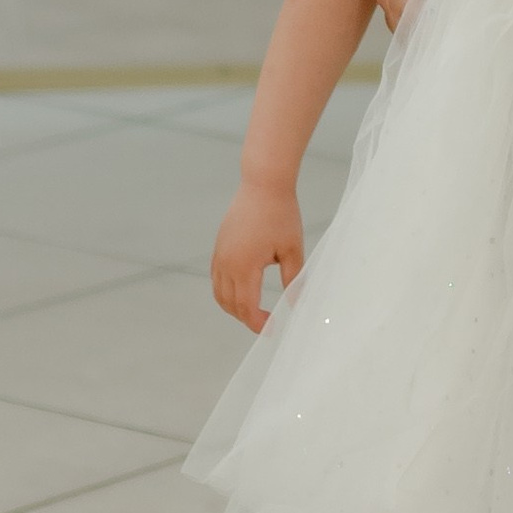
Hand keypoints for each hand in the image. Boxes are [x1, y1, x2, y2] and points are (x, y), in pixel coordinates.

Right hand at [212, 184, 302, 329]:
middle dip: (247, 318)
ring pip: (219, 294)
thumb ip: (293, 280)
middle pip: (230, 305)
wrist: (263, 183)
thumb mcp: (292, 250)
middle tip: (268, 322)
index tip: (273, 329)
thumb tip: (296, 305)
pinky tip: (243, 291)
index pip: (247, 307)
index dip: (258, 323)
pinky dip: (226, 292)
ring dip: (234, 307)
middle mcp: (226, 263)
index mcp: (244, 266)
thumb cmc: (281, 214)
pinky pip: (216, 279)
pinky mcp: (219, 247)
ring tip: (255, 311)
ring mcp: (219, 255)